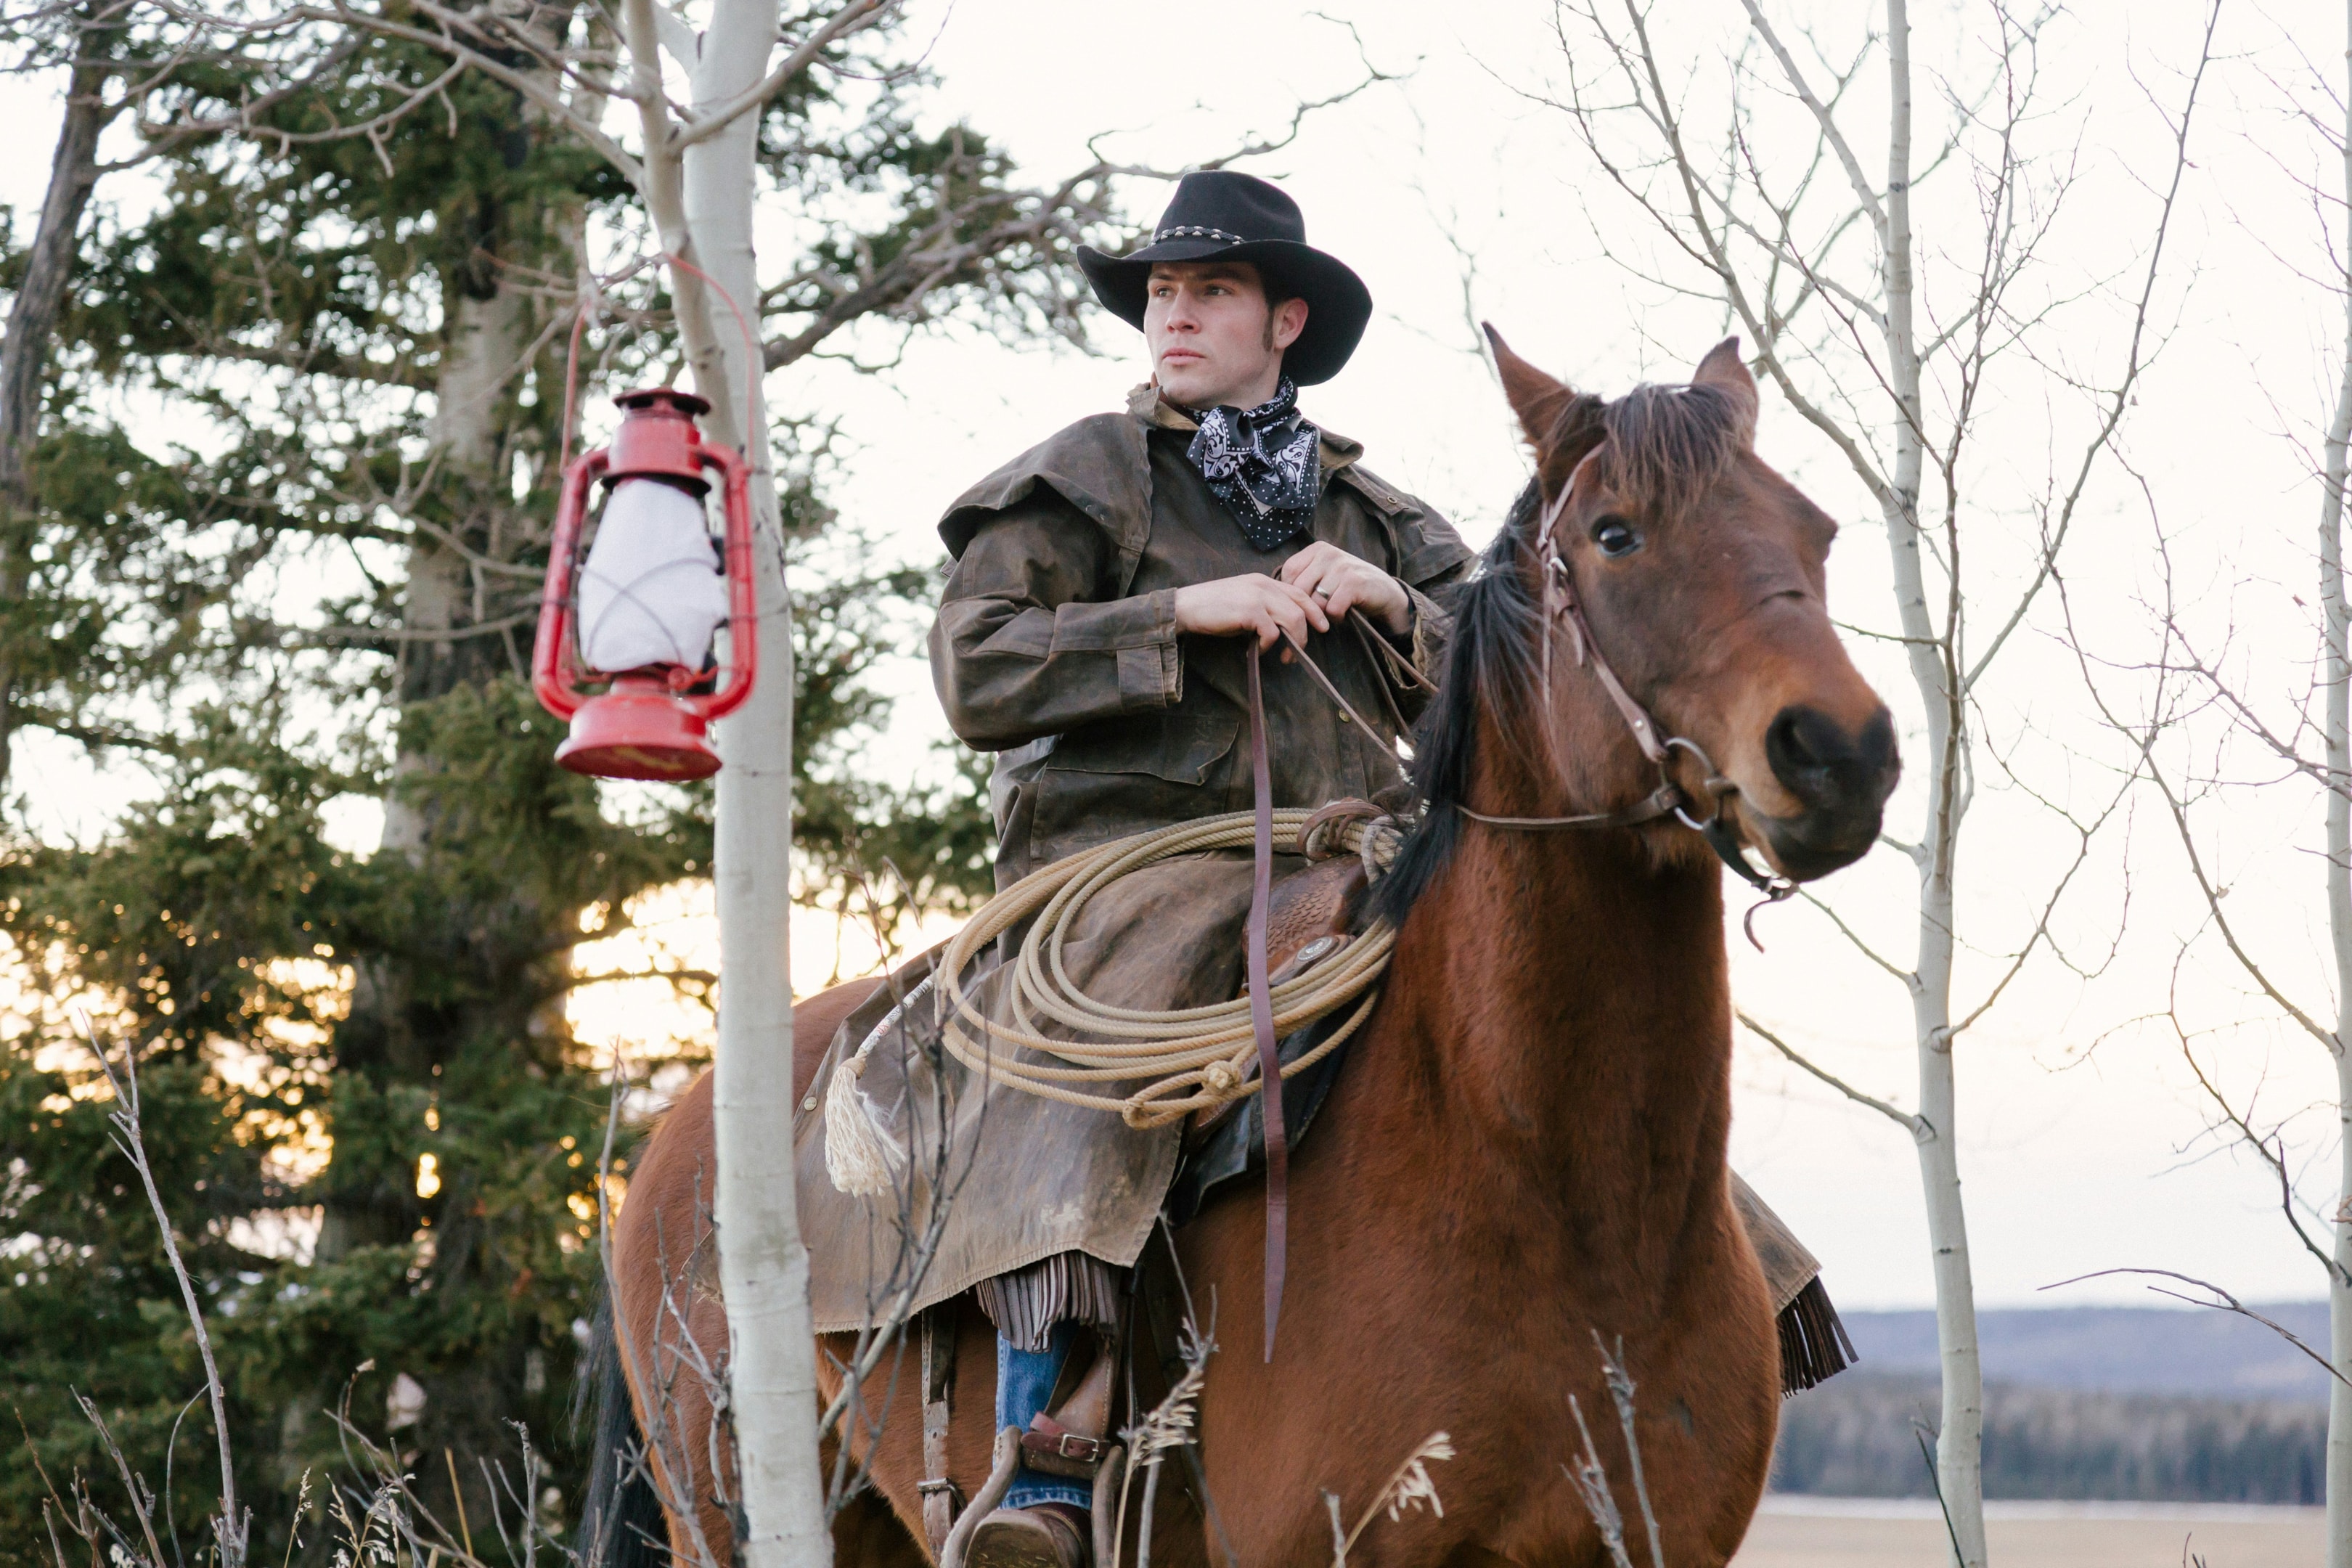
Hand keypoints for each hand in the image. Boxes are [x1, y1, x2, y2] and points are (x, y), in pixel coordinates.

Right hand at [1173, 573, 1330, 652]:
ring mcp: (1258, 596)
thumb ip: (1264, 608)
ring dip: (1292, 642)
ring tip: (1284, 657)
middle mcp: (1264, 585)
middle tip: (1299, 651)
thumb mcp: (1243, 602)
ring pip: (1293, 619)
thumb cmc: (1212, 608)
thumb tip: (1281, 630)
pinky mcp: (1250, 611)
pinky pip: (1272, 632)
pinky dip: (1268, 646)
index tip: (1322, 627)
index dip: (1314, 610)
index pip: (1299, 593)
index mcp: (1264, 581)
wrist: (1186, 607)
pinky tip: (1257, 651)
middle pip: (1301, 607)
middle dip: (1306, 632)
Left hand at [1278, 541, 1411, 635]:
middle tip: (1320, 611)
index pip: (1289, 572)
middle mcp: (1328, 553)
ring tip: (1335, 609)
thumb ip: (1304, 577)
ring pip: (1315, 601)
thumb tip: (1276, 594)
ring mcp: (1342, 566)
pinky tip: (1345, 612)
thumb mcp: (1324, 574)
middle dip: (1308, 606)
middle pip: (1300, 589)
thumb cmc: (1348, 587)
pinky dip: (1337, 617)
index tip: (1306, 600)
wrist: (1384, 593)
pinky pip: (1332, 609)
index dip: (1294, 592)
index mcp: (1317, 549)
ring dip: (1323, 613)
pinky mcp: (1354, 582)